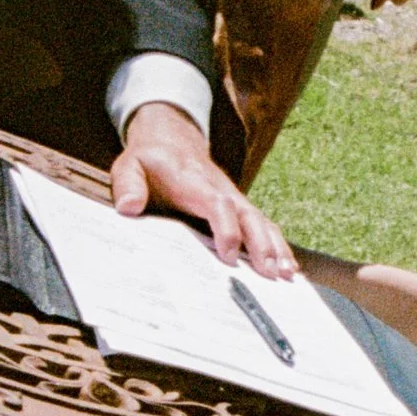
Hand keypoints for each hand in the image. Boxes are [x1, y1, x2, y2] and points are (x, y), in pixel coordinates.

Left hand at [111, 98, 295, 274]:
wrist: (170, 141)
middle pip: (248, 215)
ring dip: (276, 247)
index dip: (226, 228)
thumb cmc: (149, 161)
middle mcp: (221, 189)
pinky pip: (263, 225)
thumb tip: (129, 207)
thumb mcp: (129, 166)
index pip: (217, 203)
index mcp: (194, 182)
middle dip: (262, 244)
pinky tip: (288, 267)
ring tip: (287, 275)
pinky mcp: (239, 208)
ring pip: (261, 221)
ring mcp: (234, 198)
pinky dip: (278, 245)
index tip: (229, 255)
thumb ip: (128, 185)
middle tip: (272, 273)